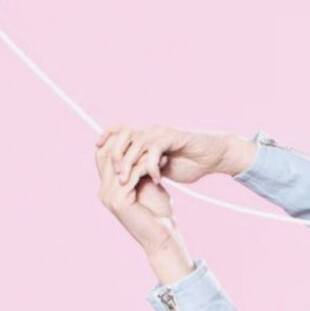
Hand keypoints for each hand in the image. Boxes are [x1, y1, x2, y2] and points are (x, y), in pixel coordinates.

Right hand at [94, 139, 181, 251]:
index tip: (140, 133)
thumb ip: (139, 169)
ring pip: (121, 164)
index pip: (104, 155)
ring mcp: (109, 197)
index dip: (118, 141)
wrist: (163, 237)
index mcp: (107, 187)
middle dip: (129, 144)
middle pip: (108, 156)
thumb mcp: (147, 185)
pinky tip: (161, 162)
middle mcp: (104, 192)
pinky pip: (131, 176)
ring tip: (160, 150)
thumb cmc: (158, 214)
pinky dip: (146, 167)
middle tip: (148, 136)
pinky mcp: (119, 202)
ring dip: (142, 155)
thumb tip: (142, 146)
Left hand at [95, 123, 238, 189]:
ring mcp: (162, 133)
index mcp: (146, 136)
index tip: (96, 150)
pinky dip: (151, 166)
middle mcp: (152, 131)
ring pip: (137, 143)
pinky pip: (155, 150)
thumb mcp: (162, 167)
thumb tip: (128, 177)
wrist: (213, 157)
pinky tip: (155, 179)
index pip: (120, 130)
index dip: (106, 136)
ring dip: (130, 163)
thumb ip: (145, 168)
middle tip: (114, 175)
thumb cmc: (190, 163)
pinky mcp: (173, 137)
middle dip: (115, 155)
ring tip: (127, 180)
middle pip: (123, 135)